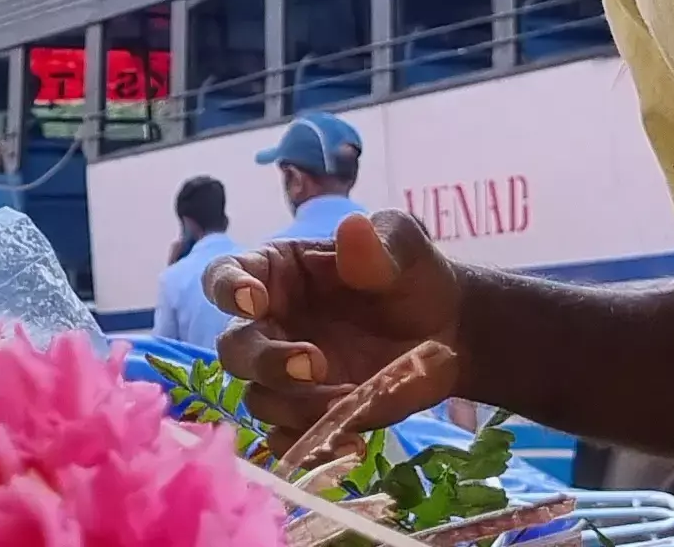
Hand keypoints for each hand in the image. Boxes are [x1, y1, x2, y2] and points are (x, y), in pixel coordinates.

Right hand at [207, 211, 467, 433]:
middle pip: (234, 349)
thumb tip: (352, 228)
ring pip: (258, 398)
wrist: (449, 330)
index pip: (224, 276)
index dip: (227, 289)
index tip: (253, 300)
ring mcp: (285, 376)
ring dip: (298, 405)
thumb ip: (379, 241)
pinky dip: (310, 444)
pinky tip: (352, 442)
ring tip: (353, 399)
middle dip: (266, 361)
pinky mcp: (308, 415)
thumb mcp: (404, 247)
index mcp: (275, 273)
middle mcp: (269, 325)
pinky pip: (286, 439)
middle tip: (313, 364)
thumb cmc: (412, 275)